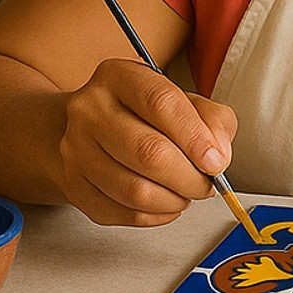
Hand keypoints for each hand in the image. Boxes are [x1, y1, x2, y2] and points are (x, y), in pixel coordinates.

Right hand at [56, 58, 237, 226]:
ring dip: (174, 199)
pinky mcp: (74, 185)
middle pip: (148, 152)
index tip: (216, 161)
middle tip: (207, 184)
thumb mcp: (184, 101)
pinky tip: (165, 203)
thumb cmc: (143, 115)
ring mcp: (76, 150)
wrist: (90, 130)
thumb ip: (212, 120)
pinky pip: (123, 213)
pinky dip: (156, 215)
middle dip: (190, 177)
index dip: (195, 137)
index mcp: (119, 77)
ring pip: (135, 190)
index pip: (161, 104)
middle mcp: (90, 110)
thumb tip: (218, 154)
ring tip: (186, 192)